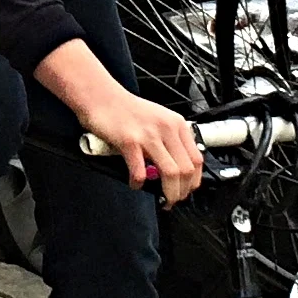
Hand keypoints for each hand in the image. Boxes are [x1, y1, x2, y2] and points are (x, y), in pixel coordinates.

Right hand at [90, 83, 204, 203]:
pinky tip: (135, 183)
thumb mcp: (157, 120)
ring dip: (168, 193)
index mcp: (176, 124)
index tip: (187, 190)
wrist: (101, 97)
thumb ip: (169, 140)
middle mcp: (166, 129)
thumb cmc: (126, 110)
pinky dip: (139, 183)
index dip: (194, 181)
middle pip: (186, 170)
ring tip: (161, 200)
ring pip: (171, 173)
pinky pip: (140, 171)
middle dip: (182, 191)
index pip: (196, 159)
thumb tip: (176, 169)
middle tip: (173, 200)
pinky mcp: (129, 142)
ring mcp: (148, 135)